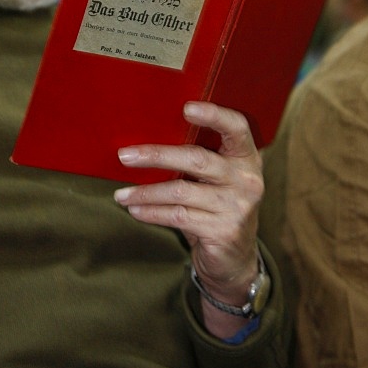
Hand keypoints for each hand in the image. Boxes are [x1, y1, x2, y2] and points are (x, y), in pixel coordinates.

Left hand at [114, 101, 263, 338]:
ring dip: (145, 192)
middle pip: (197, 159)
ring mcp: (236, 207)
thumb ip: (200, 160)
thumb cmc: (217, 208)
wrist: (235, 259)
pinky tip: (135, 210)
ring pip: (181, 192)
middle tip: (124, 155)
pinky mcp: (223, 231)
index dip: (214, 115)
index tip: (186, 108)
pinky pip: (178, 216)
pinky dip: (152, 212)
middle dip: (157, 156)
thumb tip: (146, 139)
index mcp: (247, 158)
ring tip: (120, 194)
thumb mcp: (218, 180)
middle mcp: (246, 180)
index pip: (237, 128)